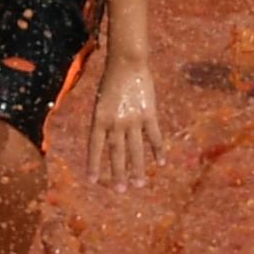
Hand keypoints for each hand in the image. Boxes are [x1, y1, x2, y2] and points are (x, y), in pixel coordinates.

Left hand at [80, 51, 162, 186]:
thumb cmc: (110, 81)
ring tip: (138, 184)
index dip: (94, 163)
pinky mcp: (149, 114)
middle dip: (118, 173)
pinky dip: (158, 150)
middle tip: (120, 190)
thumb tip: (107, 143)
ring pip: (135, 150)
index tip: (92, 180)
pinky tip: (161, 163)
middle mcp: (115, 122)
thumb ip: (104, 122)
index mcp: (99, 118)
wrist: (127, 63)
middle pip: (116, 153)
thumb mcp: (100, 101)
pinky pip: (154, 137)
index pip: (95, 146)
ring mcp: (133, 119)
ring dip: (137, 168)